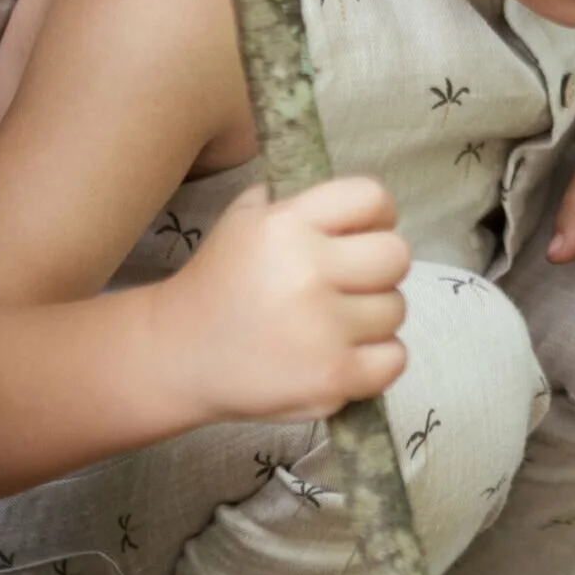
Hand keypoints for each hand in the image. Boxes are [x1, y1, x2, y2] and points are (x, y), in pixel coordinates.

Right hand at [168, 175, 408, 422]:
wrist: (178, 355)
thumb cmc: (221, 283)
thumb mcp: (245, 219)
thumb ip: (301, 204)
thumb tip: (358, 209)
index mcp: (287, 225)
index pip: (373, 198)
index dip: (375, 218)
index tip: (358, 238)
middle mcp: (307, 271)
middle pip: (396, 255)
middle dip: (378, 269)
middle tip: (348, 285)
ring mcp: (322, 328)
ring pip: (396, 309)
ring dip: (373, 317)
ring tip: (333, 324)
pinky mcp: (332, 377)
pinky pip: (394, 358)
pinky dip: (376, 359)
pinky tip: (343, 354)